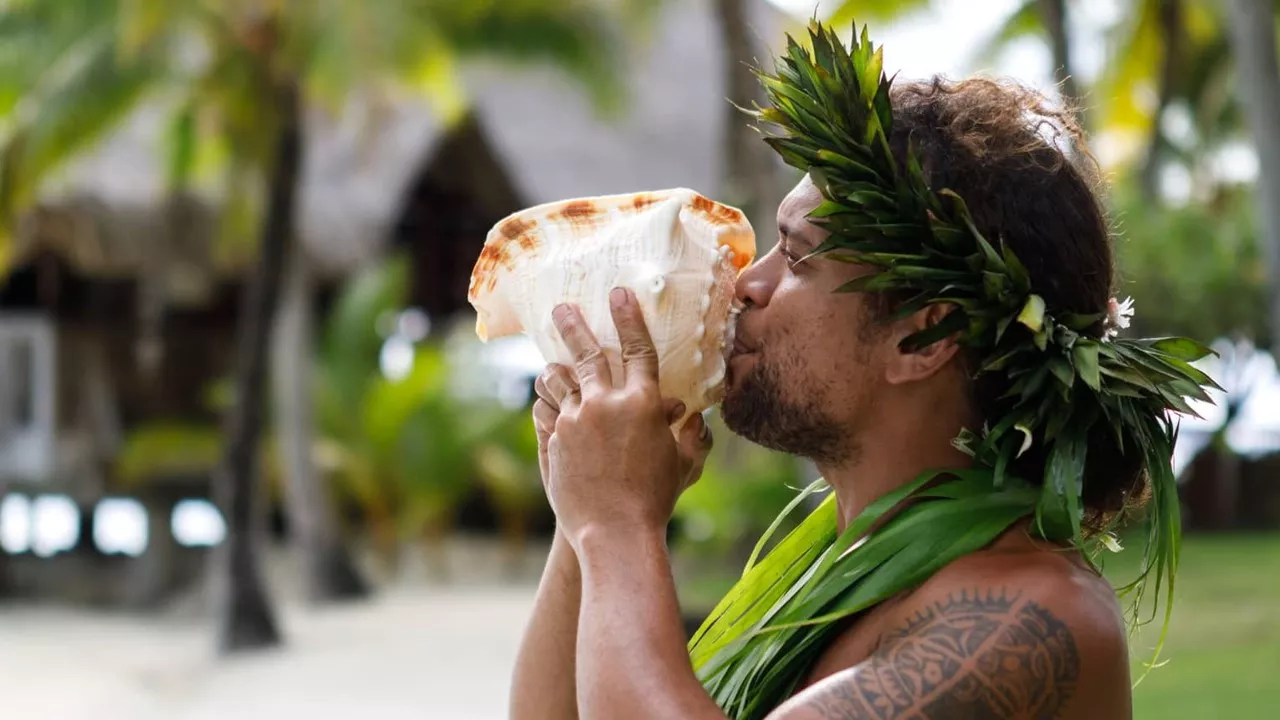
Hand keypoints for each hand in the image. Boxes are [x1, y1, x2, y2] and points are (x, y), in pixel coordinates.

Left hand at [537, 287, 712, 546]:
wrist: (615, 532)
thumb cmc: (655, 500)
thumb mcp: (682, 466)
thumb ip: (692, 438)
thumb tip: (695, 418)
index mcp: (644, 402)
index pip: (638, 348)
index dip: (629, 317)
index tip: (619, 293)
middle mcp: (607, 403)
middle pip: (587, 352)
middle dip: (574, 324)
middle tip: (562, 308)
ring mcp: (576, 418)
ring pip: (559, 378)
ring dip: (555, 368)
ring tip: (551, 364)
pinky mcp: (555, 437)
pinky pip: (547, 408)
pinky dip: (547, 402)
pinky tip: (547, 402)